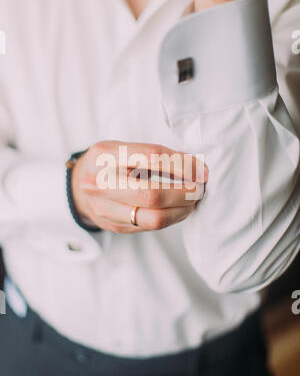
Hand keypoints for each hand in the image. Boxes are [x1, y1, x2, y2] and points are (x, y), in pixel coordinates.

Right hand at [72, 141, 207, 233]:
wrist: (79, 188)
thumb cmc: (111, 164)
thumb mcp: (125, 148)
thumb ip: (156, 155)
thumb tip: (197, 168)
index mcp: (106, 154)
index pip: (152, 157)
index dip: (183, 164)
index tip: (202, 171)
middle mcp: (101, 183)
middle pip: (153, 194)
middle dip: (185, 192)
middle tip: (200, 189)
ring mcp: (105, 209)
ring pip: (155, 218)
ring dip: (182, 210)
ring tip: (193, 200)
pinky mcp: (115, 226)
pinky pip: (152, 227)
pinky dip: (173, 217)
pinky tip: (180, 208)